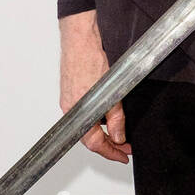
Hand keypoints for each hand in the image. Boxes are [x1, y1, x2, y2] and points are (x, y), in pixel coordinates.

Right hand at [58, 9, 129, 163]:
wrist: (79, 39)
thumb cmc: (89, 59)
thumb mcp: (111, 92)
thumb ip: (115, 117)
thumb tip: (119, 136)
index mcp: (78, 114)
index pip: (94, 144)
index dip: (111, 153)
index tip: (123, 156)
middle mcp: (71, 110)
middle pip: (89, 138)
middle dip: (109, 144)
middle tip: (125, 147)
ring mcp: (70, 101)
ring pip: (88, 125)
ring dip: (104, 131)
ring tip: (120, 131)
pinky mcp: (72, 92)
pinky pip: (86, 113)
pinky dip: (98, 118)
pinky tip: (109, 114)